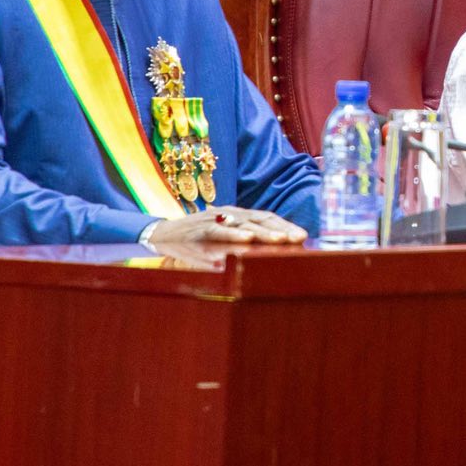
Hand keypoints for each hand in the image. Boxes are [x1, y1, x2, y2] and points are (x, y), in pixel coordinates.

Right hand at [149, 207, 306, 244]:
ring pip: (243, 223)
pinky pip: (218, 231)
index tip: (304, 237)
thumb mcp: (223, 237)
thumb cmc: (198, 238)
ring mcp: (214, 219)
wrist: (161, 234)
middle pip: (260, 219)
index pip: (266, 217)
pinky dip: (233, 235)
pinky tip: (246, 241)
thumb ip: (243, 241)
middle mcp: (229, 213)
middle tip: (299, 239)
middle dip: (281, 229)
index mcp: (238, 215)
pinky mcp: (199, 229)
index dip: (285, 226)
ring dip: (263, 233)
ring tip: (281, 241)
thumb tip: (271, 252)